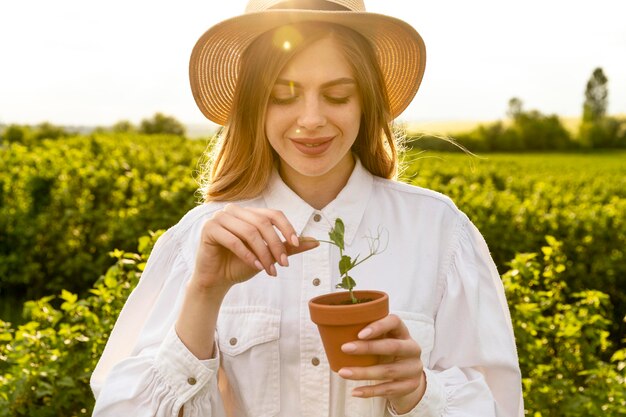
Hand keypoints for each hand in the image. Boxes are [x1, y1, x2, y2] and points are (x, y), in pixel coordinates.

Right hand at [191, 203, 318, 292]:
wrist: (216, 280)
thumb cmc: (241, 264)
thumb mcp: (268, 255)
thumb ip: (287, 247)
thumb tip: (315, 242)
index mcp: (248, 212)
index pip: (273, 214)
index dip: (287, 227)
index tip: (297, 244)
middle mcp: (234, 210)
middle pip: (262, 223)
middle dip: (276, 245)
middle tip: (284, 264)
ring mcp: (220, 217)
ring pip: (249, 232)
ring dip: (263, 253)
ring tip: (271, 271)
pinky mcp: (209, 229)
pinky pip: (233, 241)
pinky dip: (248, 255)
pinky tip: (256, 267)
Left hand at [337, 314, 426, 413]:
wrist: (409, 374)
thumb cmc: (388, 351)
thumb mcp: (384, 339)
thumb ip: (368, 334)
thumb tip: (334, 332)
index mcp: (403, 332)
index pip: (395, 322)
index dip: (378, 326)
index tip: (359, 333)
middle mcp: (412, 348)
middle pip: (392, 346)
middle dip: (367, 348)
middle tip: (345, 348)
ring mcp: (413, 368)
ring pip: (387, 371)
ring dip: (363, 372)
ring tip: (343, 372)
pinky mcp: (410, 385)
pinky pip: (388, 389)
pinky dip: (369, 391)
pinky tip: (355, 391)